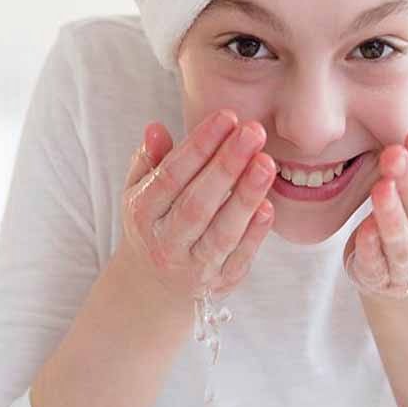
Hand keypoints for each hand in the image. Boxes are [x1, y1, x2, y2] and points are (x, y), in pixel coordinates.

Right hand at [115, 109, 276, 304]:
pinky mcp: (220, 282)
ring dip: (245, 196)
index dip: (199, 146)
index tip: (226, 117)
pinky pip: (240, 257)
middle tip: (252, 131)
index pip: (171, 175)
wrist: (153, 289)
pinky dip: (254, 233)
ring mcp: (193, 266)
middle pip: (198, 203)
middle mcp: (165, 242)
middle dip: (227, 165)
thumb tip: (156, 127)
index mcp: (142, 213)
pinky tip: (268, 205)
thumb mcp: (139, 192)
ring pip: (222, 231)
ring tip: (266, 162)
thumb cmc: (152, 225)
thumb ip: (148, 159)